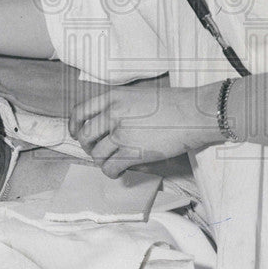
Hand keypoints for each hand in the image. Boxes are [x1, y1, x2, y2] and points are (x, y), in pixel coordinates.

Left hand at [68, 82, 219, 177]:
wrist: (192, 113)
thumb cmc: (173, 104)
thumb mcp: (139, 95)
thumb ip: (120, 106)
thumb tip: (109, 124)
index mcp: (113, 97)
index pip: (80, 112)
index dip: (75, 126)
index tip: (77, 134)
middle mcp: (113, 114)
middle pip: (85, 136)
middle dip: (89, 147)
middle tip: (100, 151)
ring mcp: (121, 133)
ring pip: (96, 155)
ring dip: (103, 161)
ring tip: (114, 162)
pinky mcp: (132, 152)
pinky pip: (110, 167)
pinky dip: (112, 172)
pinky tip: (120, 171)